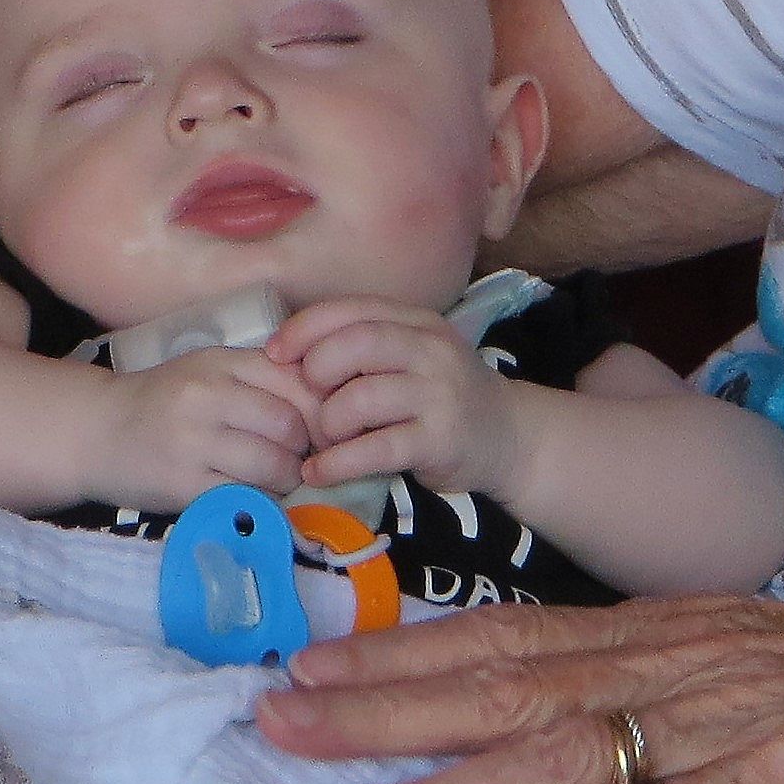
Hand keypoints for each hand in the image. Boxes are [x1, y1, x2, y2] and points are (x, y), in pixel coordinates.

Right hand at [84, 343, 313, 513]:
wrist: (95, 432)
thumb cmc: (165, 401)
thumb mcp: (212, 371)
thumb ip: (264, 380)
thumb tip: (330, 408)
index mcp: (222, 361)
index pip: (297, 382)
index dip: (322, 411)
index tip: (325, 430)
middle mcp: (207, 396)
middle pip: (290, 425)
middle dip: (306, 448)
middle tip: (302, 458)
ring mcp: (192, 442)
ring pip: (272, 464)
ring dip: (287, 479)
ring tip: (279, 479)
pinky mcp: (181, 485)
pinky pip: (243, 497)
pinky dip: (260, 501)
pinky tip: (254, 496)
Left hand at [251, 575, 783, 783]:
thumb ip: (753, 713)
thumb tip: (680, 757)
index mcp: (723, 627)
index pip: (541, 634)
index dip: (421, 653)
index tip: (321, 665)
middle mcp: (722, 650)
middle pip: (521, 672)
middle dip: (388, 697)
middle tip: (274, 714)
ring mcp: (762, 707)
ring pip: (568, 742)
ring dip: (440, 781)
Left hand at [271, 297, 522, 498]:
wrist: (509, 437)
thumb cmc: (442, 398)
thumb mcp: (412, 358)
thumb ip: (366, 349)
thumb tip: (289, 354)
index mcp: (417, 323)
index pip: (352, 310)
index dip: (305, 328)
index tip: (275, 354)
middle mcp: (430, 350)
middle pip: (356, 344)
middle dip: (315, 371)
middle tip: (306, 401)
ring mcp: (437, 394)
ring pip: (360, 398)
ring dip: (326, 424)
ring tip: (322, 441)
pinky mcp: (438, 440)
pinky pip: (374, 449)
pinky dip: (337, 463)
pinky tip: (319, 473)